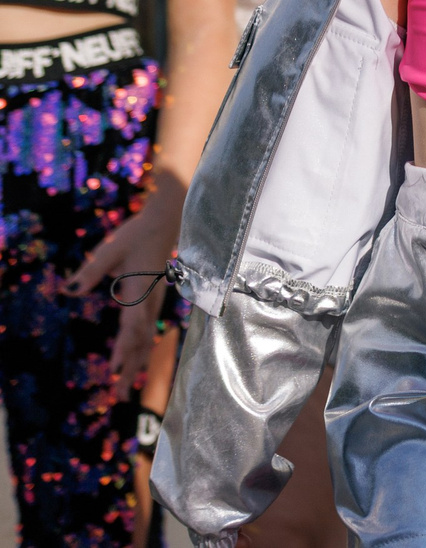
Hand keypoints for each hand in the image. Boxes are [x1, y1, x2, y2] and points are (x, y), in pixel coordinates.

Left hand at [69, 179, 180, 392]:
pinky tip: (137, 361)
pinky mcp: (152, 301)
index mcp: (138, 292)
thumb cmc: (137, 233)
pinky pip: (147, 331)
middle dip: (130, 369)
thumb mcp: (110, 249)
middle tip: (120, 395)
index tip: (113, 371)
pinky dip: (141, 350)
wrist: (165, 222)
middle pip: (140, 341)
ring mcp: (153, 303)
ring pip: (145, 339)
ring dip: (135, 364)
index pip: (130, 327)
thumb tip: (68, 290)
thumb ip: (90, 271)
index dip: (122, 350)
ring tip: (127, 388)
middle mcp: (148, 302)